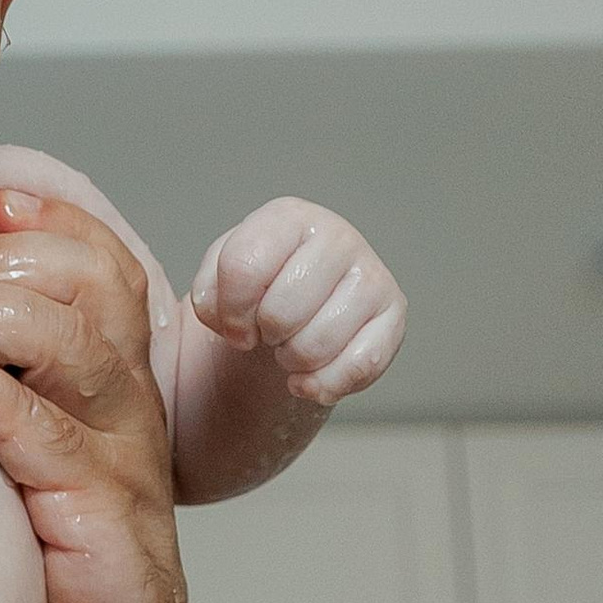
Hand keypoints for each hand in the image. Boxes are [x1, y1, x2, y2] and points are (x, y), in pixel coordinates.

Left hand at [0, 191, 188, 602]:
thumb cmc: (47, 554)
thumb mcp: (17, 447)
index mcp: (117, 376)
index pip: (103, 262)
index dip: (49, 221)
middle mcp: (128, 400)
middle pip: (82, 282)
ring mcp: (118, 450)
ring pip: (65, 338)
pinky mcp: (95, 504)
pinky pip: (35, 423)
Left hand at [188, 197, 405, 406]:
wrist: (290, 325)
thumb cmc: (250, 301)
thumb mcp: (213, 285)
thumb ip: (207, 291)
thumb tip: (231, 320)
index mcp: (287, 218)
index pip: (242, 269)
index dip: (227, 314)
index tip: (232, 323)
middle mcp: (337, 236)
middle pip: (280, 313)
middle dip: (263, 338)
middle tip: (267, 334)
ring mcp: (372, 274)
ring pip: (316, 344)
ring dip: (292, 362)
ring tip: (289, 348)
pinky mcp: (394, 316)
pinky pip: (357, 367)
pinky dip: (323, 385)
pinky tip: (310, 375)